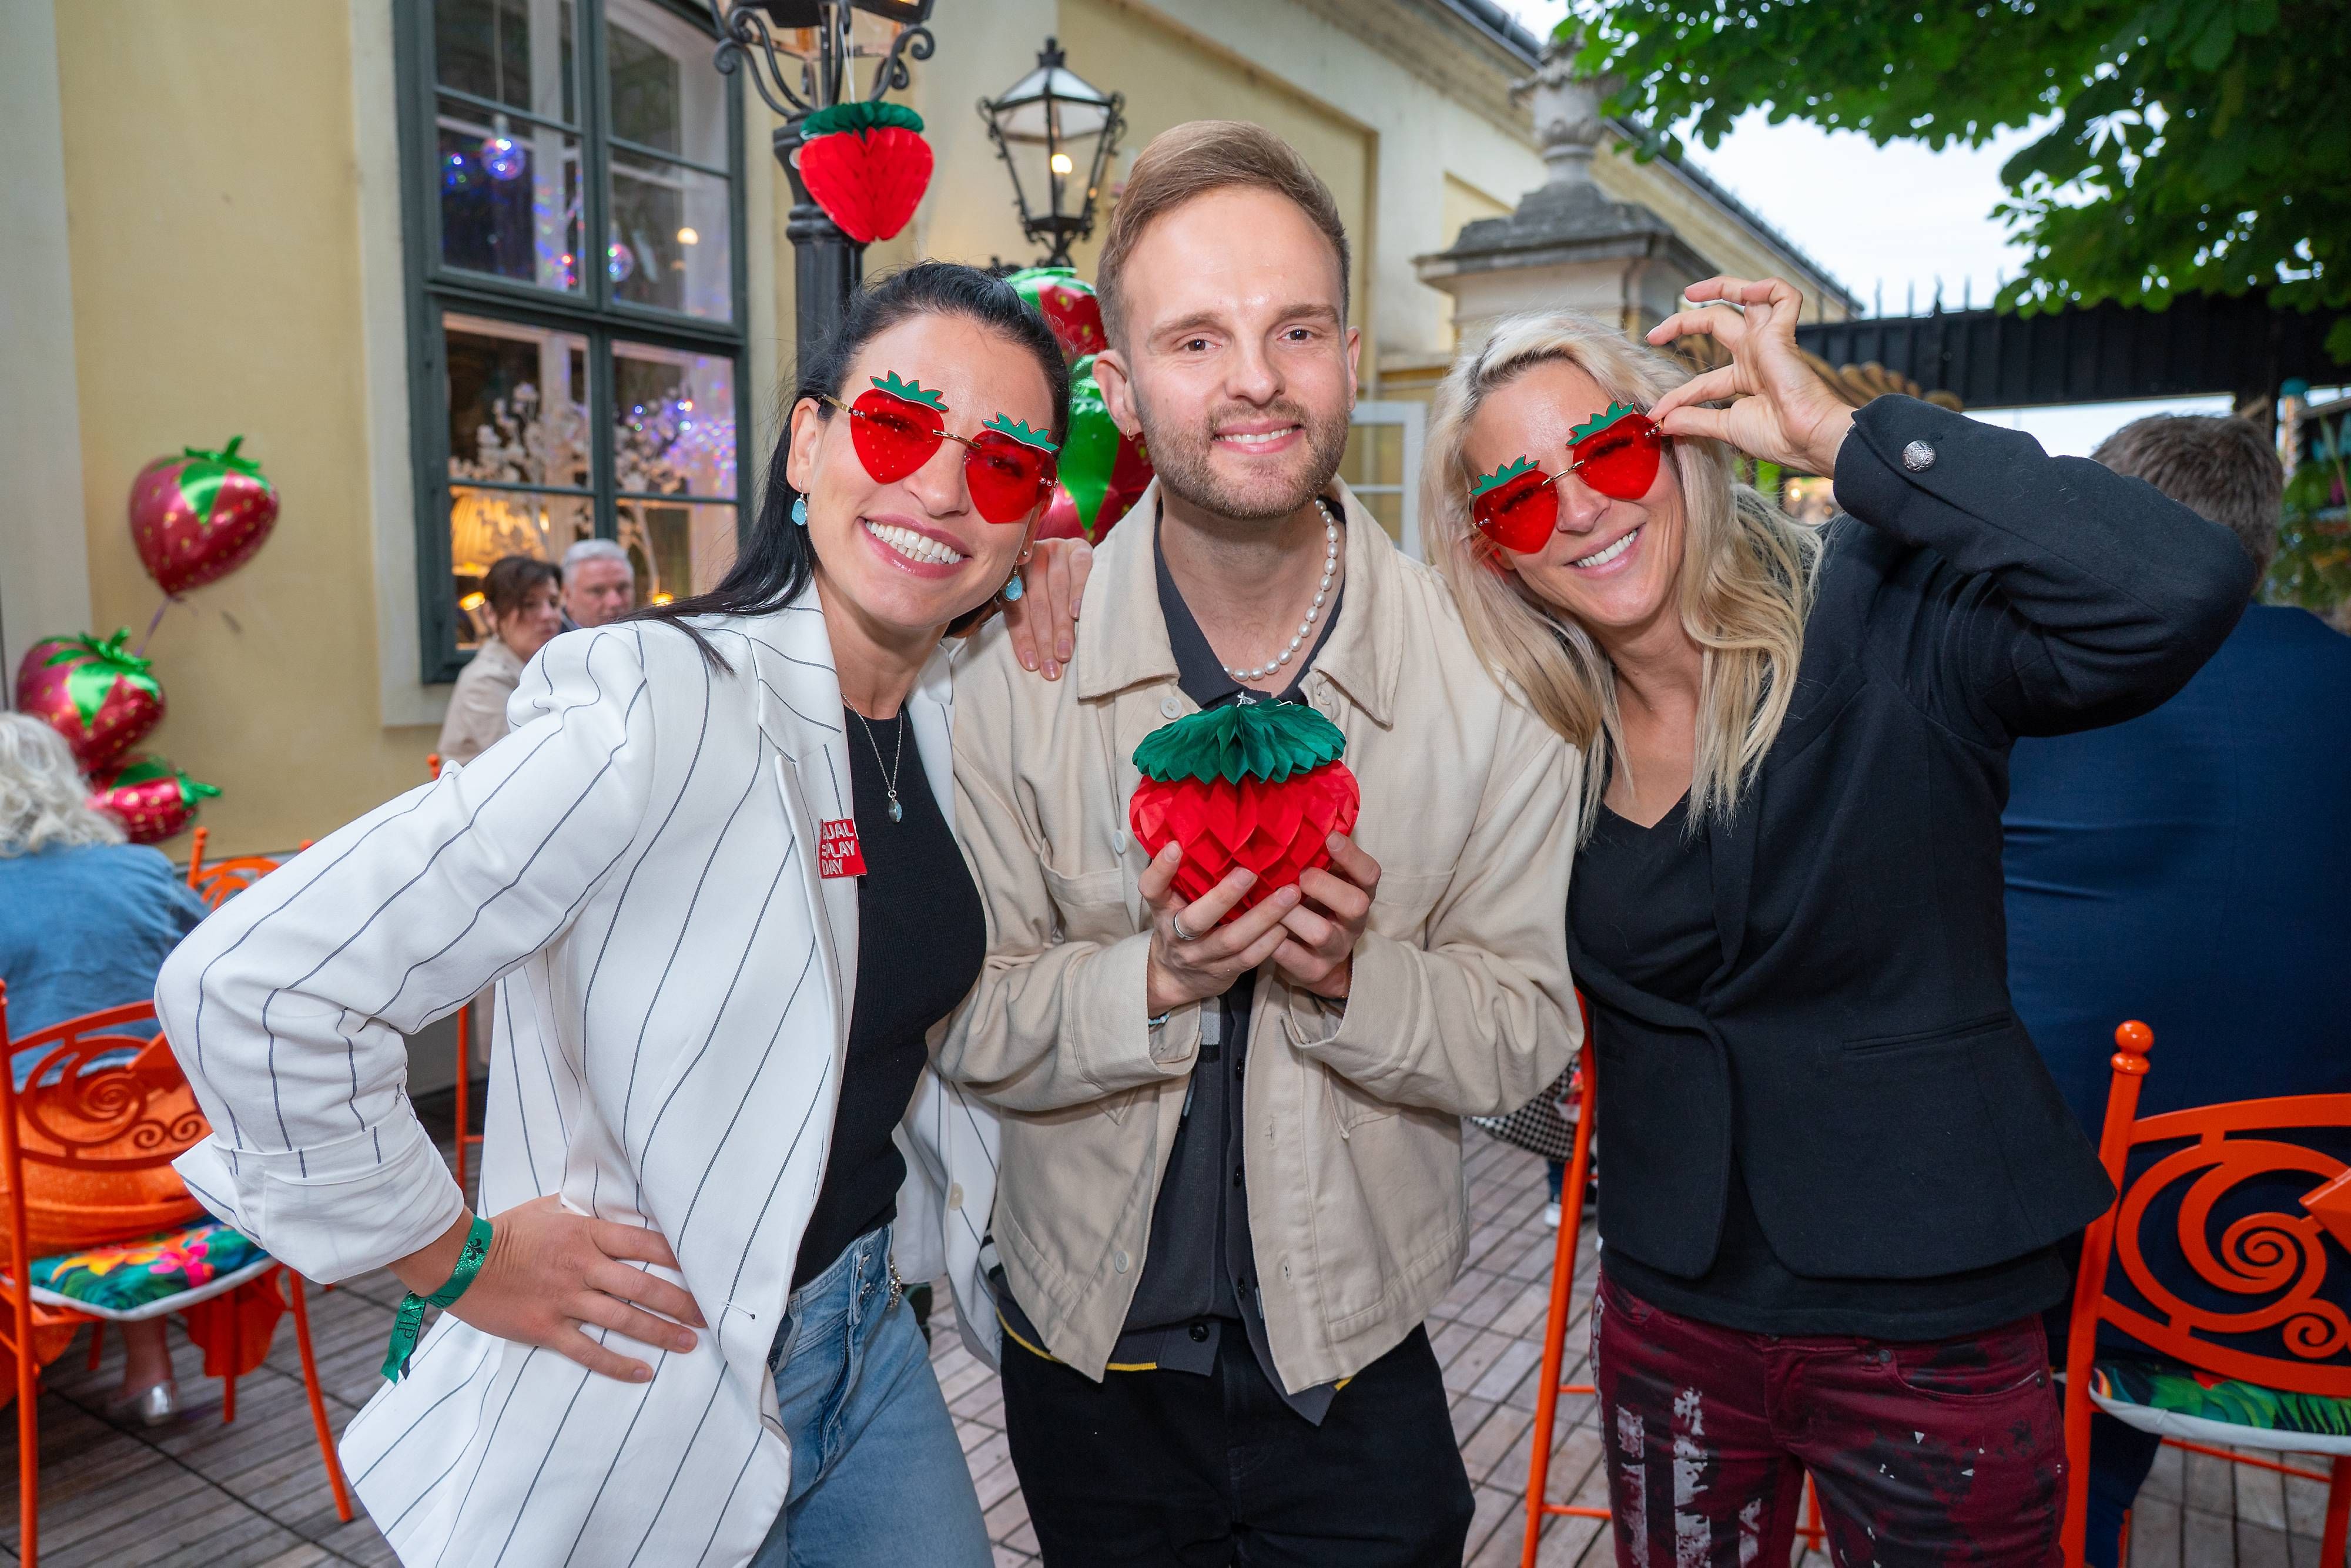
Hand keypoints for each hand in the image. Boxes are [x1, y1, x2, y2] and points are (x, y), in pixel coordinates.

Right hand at [391, 1197, 706, 1382]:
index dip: (679, 1258)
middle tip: (711, 1314)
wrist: (459, 1261)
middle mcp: (583, 1267)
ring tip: (691, 1343)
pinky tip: (644, 1373)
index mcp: (587, 1234)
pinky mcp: (547, 1328)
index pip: (646, 1244)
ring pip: (624, 1320)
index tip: (705, 1267)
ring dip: (661, 1333)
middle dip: (682, 1302)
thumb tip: (612, 1206)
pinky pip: (589, 1351)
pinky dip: (618, 1365)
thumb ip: (583, 1211)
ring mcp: (566, 1299)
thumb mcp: (549, 1208)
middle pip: (645, 1287)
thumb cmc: (505, 1231)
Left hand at [1001, 535, 1092, 679]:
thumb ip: (1024, 616)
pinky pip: (1079, 570)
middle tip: (1051, 668)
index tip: (1031, 665)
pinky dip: (1078, 593)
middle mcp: (1031, 558)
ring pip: (1056, 591)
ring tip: (1064, 653)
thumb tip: (1028, 659)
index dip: (1023, 638)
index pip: (1016, 608)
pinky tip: (1077, 614)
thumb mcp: (1032, 599)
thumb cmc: (1053, 589)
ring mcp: (1055, 549)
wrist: (1079, 555)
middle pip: (1036, 603)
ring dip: (1060, 626)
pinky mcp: (1078, 546)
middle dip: (1043, 640)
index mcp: (1013, 572)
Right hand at [1140, 842, 1300, 1015]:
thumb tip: (1211, 828)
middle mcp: (1177, 935)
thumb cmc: (1180, 926)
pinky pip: (1248, 959)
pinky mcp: (1223, 973)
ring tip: (1290, 894)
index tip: (1176, 845)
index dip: (1161, 870)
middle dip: (1223, 896)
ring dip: (1263, 917)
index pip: (1151, 890)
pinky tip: (1288, 924)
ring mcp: (1200, 957)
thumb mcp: (1173, 903)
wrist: (1175, 979)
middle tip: (1250, 872)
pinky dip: (1270, 942)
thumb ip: (1187, 877)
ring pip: (1231, 940)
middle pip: (1196, 919)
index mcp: (1163, 911)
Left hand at [1273, 833, 1377, 1000]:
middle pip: (1356, 904)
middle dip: (1324, 886)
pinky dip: (1274, 942)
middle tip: (1299, 877)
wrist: (1315, 960)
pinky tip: (1260, 928)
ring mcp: (1335, 949)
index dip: (1352, 856)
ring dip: (1293, 914)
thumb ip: (1317, 858)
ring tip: (1273, 902)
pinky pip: (1294, 958)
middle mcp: (1353, 922)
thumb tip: (1295, 817)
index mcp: (1359, 893)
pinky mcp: (1313, 971)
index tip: (1329, 837)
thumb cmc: (1314, 906)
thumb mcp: (1325, 881)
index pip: (1369, 873)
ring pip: (1322, 933)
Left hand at [1645, 276, 1856, 478]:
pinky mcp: (1783, 332)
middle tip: (1653, 335)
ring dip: (1720, 286)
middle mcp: (1756, 354)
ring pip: (1748, 296)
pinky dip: (1765, 286)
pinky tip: (1745, 294)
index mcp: (1746, 378)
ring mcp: (1769, 341)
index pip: (1703, 379)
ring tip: (1689, 292)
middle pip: (1717, 321)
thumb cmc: (1777, 436)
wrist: (1805, 440)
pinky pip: (1784, 294)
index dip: (1678, 396)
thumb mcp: (1726, 427)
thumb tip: (1661, 422)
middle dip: (1683, 322)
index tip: (1656, 414)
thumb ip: (1694, 420)